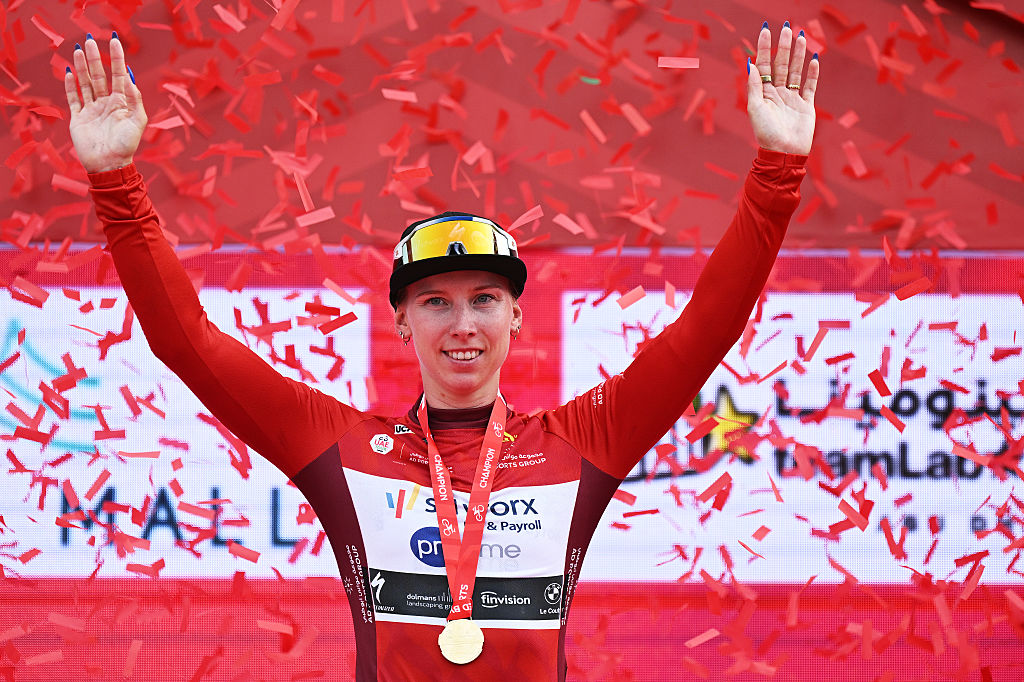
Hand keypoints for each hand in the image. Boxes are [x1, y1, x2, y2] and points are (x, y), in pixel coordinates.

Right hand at [65, 34, 147, 173]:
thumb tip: (131, 80)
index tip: (114, 41)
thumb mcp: (137, 122)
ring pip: (86, 83)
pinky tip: (69, 72)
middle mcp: (106, 103)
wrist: (110, 165)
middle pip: (99, 75)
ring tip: (78, 49)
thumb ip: (135, 101)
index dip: (117, 58)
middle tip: (89, 39)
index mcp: (122, 103)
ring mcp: (92, 110)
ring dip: (82, 66)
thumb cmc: (127, 146)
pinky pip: (74, 98)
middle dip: (95, 57)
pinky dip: (71, 85)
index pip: (118, 75)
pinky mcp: (79, 118)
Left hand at [746, 23, 818, 154]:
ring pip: (796, 72)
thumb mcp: (755, 109)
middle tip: (787, 28)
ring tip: (801, 38)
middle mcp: (778, 94)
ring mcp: (792, 99)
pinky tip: (814, 59)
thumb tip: (750, 64)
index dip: (764, 48)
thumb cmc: (766, 133)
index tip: (766, 31)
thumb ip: (754, 87)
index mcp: (764, 94)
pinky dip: (813, 74)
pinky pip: (810, 86)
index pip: (764, 65)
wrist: (783, 153)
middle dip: (783, 47)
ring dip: (799, 55)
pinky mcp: (806, 106)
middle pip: (781, 65)